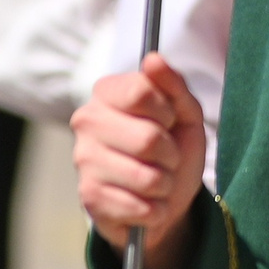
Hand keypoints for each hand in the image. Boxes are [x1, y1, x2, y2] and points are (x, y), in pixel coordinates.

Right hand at [73, 54, 207, 268]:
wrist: (166, 199)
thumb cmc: (174, 147)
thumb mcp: (185, 113)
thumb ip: (173, 85)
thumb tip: (153, 59)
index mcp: (107, 92)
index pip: (140, 92)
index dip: (167, 110)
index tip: (170, 119)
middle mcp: (86, 121)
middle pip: (148, 138)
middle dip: (171, 153)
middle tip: (167, 156)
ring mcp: (84, 160)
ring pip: (147, 177)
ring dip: (165, 184)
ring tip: (158, 180)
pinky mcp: (88, 196)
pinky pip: (139, 206)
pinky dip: (155, 209)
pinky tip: (147, 203)